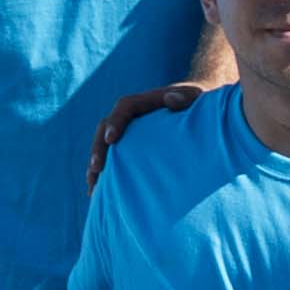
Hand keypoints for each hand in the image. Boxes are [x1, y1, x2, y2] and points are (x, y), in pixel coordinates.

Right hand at [84, 81, 206, 180]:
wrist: (196, 106)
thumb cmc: (197, 102)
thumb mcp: (195, 97)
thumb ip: (185, 97)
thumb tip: (171, 99)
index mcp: (144, 102)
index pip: (124, 107)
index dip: (115, 122)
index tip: (111, 139)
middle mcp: (131, 116)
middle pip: (105, 128)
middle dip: (99, 149)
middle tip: (96, 168)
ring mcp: (128, 131)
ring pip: (104, 146)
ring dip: (96, 166)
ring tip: (93, 187)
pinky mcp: (130, 146)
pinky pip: (112, 158)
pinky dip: (105, 174)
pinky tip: (100, 193)